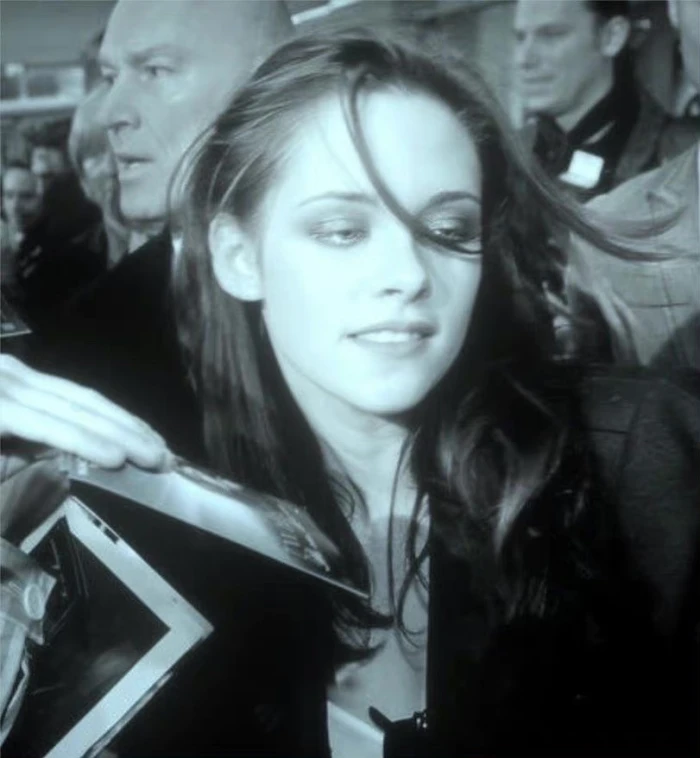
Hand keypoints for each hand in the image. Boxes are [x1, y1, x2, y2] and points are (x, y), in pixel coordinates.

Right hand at [0, 355, 170, 469]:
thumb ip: (38, 443)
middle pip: (85, 403)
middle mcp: (12, 376)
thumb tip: (82, 449)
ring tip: (155, 458)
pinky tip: (115, 457)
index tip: (154, 441)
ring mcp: (3, 389)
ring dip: (120, 437)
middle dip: (130, 430)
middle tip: (168, 457)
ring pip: (74, 413)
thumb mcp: (5, 448)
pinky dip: (86, 442)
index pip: (80, 399)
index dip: (121, 420)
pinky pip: (49, 428)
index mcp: (17, 382)